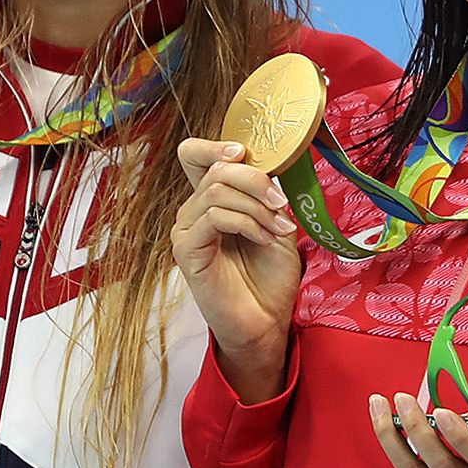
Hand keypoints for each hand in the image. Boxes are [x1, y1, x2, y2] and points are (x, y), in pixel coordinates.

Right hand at [172, 138, 301, 401]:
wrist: (265, 322)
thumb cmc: (270, 277)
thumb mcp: (276, 225)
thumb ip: (265, 194)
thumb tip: (266, 164)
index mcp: (210, 201)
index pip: (194, 155)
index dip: (215, 145)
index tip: (245, 153)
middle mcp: (193, 211)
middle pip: (215, 169)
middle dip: (255, 180)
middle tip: (281, 204)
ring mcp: (186, 230)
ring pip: (217, 191)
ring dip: (257, 207)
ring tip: (278, 231)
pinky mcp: (187, 250)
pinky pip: (214, 216)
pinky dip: (247, 223)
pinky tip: (263, 239)